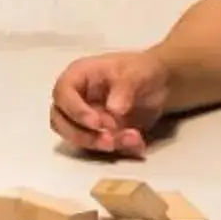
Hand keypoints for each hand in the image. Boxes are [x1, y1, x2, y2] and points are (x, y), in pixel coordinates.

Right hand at [50, 50, 170, 158]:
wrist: (159, 85)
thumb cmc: (140, 70)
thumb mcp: (134, 73)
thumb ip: (124, 88)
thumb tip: (114, 110)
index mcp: (78, 77)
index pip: (62, 95)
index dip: (75, 111)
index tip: (97, 123)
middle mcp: (76, 99)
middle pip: (61, 122)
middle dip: (83, 136)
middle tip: (109, 140)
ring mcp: (84, 119)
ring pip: (78, 139)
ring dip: (102, 145)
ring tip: (132, 139)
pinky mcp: (97, 134)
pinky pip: (100, 148)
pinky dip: (118, 149)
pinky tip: (137, 143)